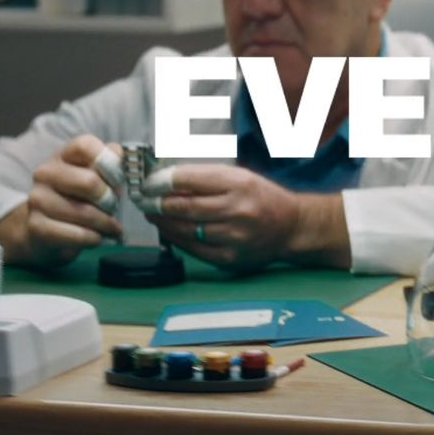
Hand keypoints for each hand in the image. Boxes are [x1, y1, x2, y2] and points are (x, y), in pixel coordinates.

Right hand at [0, 134, 122, 266]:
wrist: (46, 230)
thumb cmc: (80, 198)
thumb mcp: (97, 177)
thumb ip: (111, 164)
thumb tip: (120, 156)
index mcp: (64, 155)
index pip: (85, 145)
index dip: (109, 163)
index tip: (118, 180)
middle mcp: (46, 173)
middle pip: (89, 182)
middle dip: (110, 200)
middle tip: (115, 208)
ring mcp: (38, 199)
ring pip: (83, 212)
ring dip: (105, 224)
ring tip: (112, 228)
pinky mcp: (36, 225)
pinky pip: (75, 234)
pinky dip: (93, 239)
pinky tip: (98, 238)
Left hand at [146, 165, 348, 271]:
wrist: (291, 226)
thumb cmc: (260, 197)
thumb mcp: (238, 176)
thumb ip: (204, 177)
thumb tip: (165, 180)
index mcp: (238, 183)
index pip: (189, 179)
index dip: (162, 181)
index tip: (148, 182)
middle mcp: (237, 210)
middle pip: (184, 206)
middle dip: (156, 203)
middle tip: (142, 199)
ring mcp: (233, 236)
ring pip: (184, 229)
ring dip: (162, 221)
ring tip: (151, 213)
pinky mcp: (229, 257)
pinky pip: (193, 248)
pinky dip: (175, 238)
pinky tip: (167, 230)